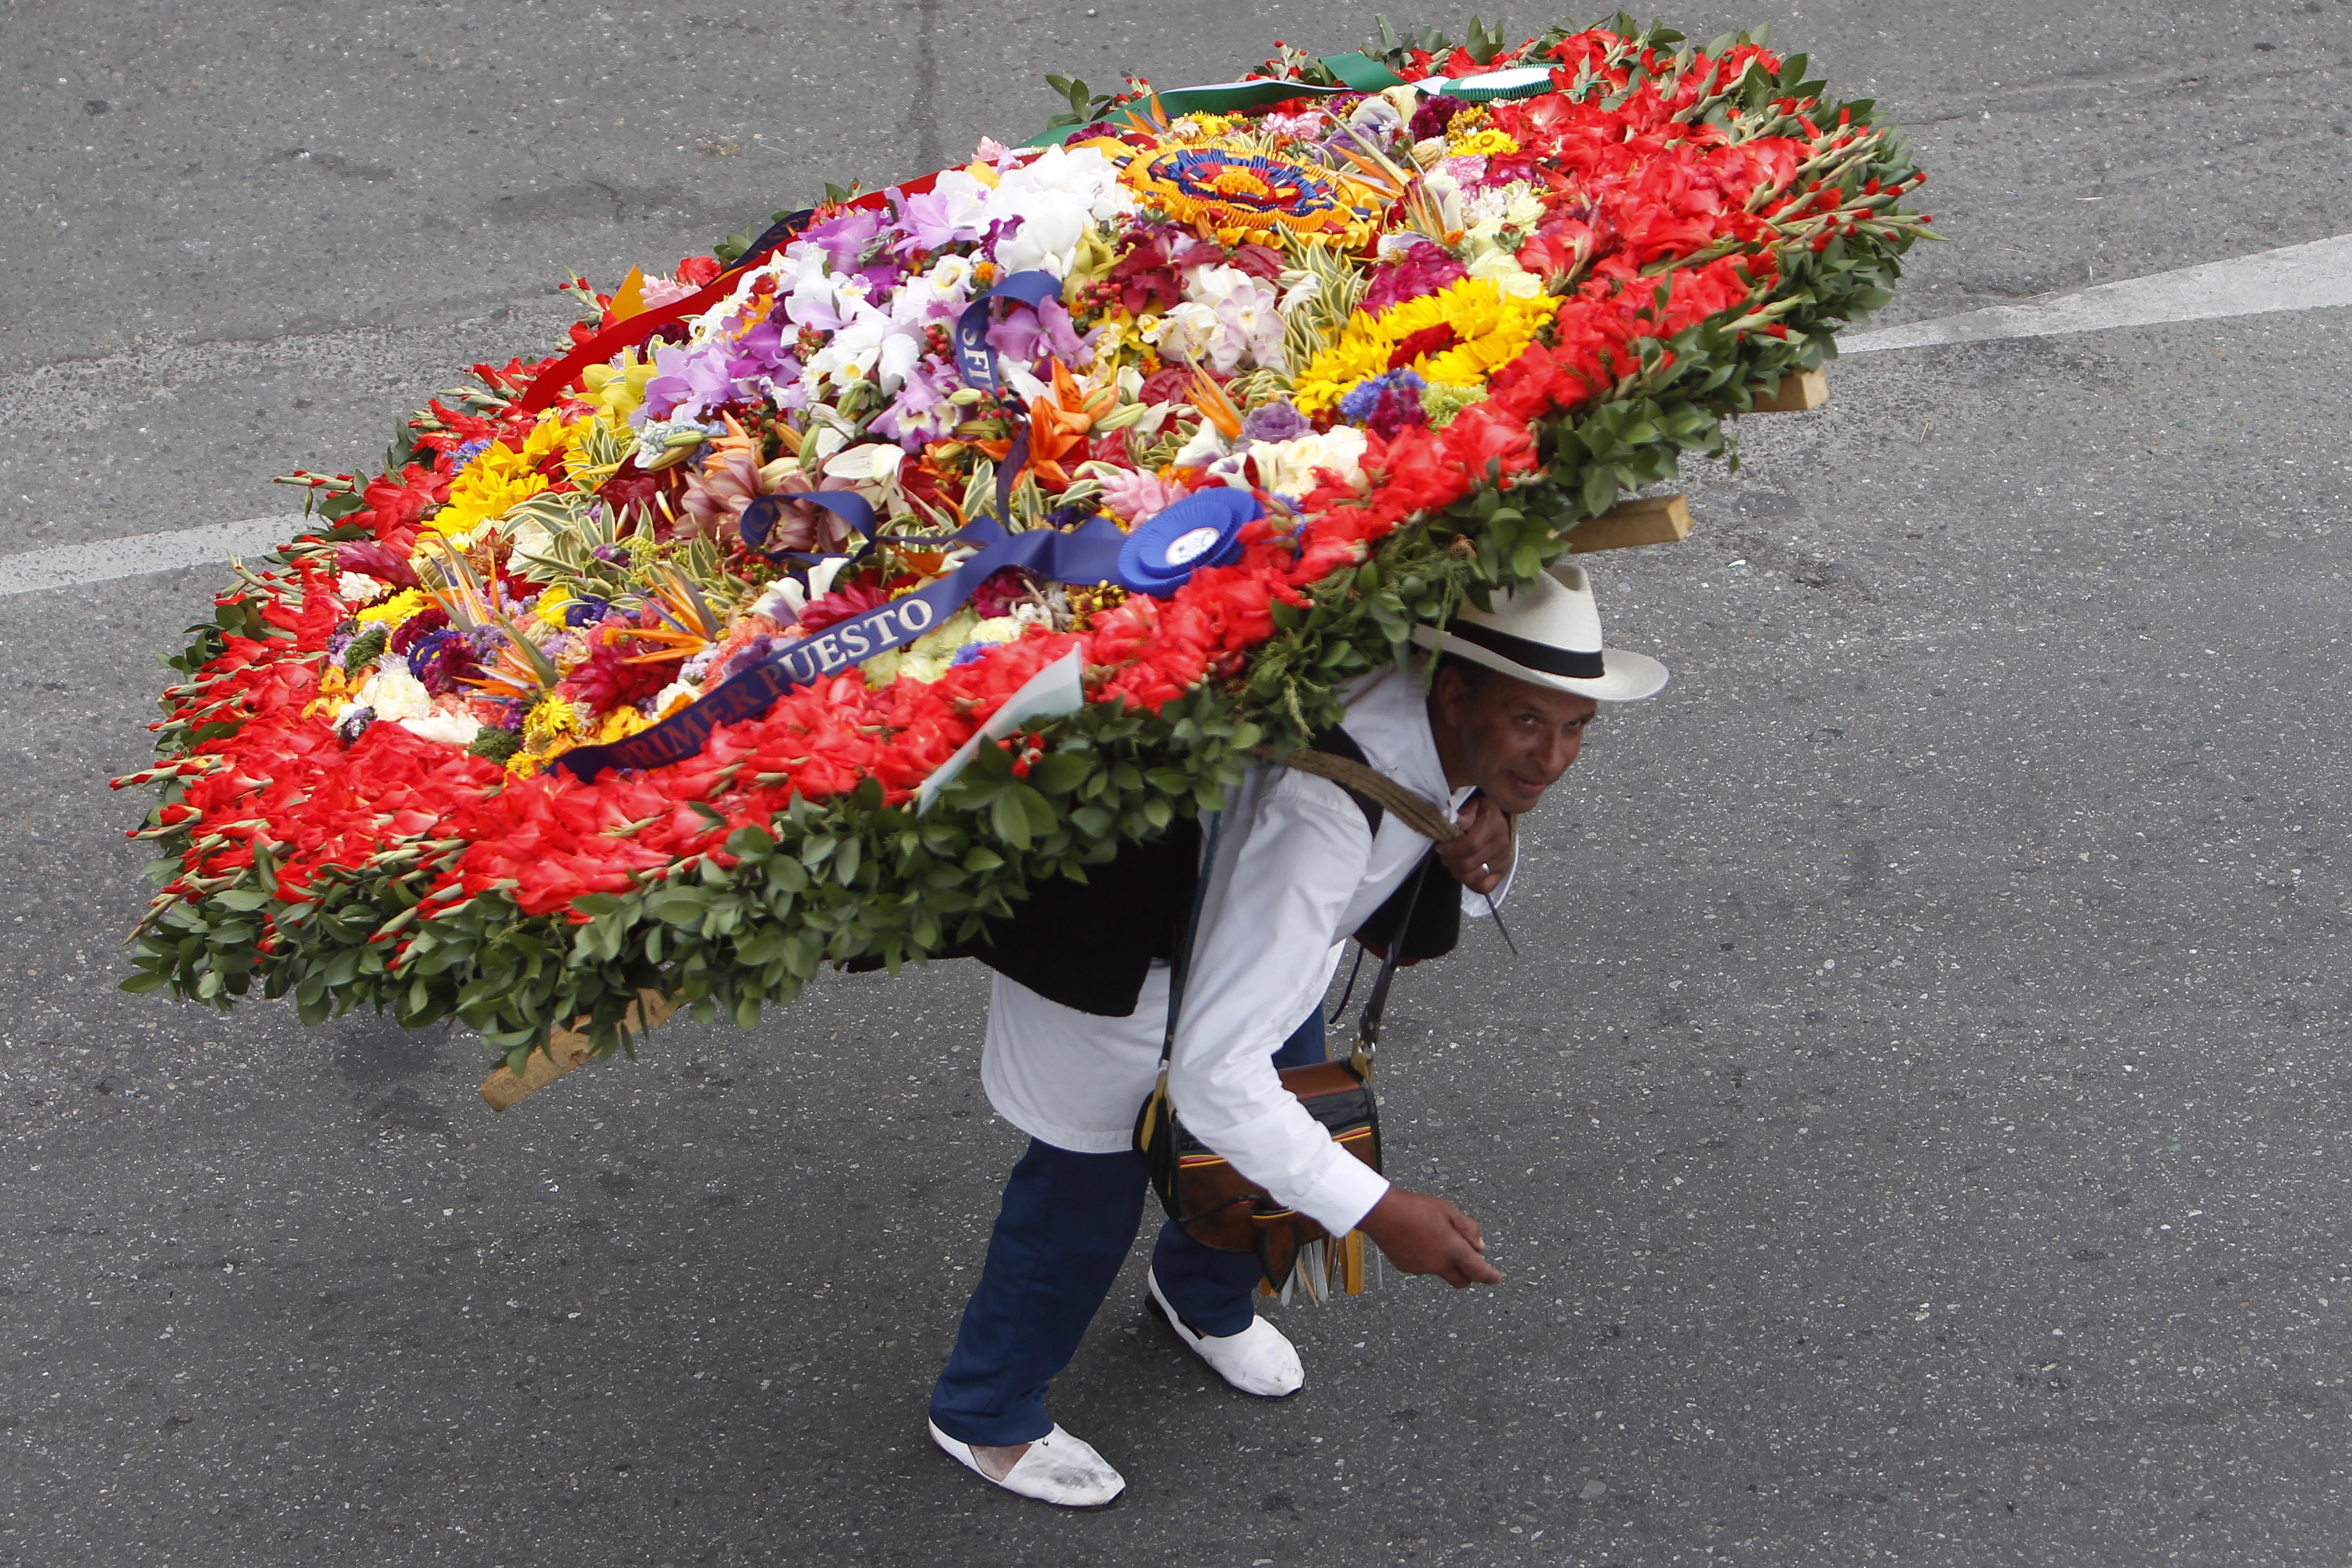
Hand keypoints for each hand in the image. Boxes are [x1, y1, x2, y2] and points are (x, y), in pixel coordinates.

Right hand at [1358, 1187, 1502, 1286]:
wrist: (1382, 1213)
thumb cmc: (1415, 1208)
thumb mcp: (1449, 1210)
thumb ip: (1468, 1228)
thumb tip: (1480, 1245)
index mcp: (1453, 1249)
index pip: (1478, 1271)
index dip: (1490, 1276)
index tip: (1496, 1279)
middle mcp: (1438, 1264)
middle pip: (1461, 1280)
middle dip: (1469, 1275)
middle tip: (1469, 1260)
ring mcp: (1422, 1268)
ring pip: (1441, 1271)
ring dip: (1445, 1261)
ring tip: (1434, 1236)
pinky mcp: (1406, 1267)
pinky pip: (1423, 1266)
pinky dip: (1427, 1258)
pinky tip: (1418, 1239)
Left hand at [1436, 795, 1512, 896]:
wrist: (1498, 816)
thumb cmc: (1481, 811)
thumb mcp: (1472, 804)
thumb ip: (1463, 813)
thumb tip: (1457, 822)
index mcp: (1493, 823)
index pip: (1470, 845)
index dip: (1451, 849)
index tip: (1440, 847)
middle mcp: (1501, 842)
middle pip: (1469, 863)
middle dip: (1450, 861)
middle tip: (1445, 855)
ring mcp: (1504, 858)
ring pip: (1474, 877)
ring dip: (1457, 872)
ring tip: (1453, 862)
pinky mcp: (1503, 869)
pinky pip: (1486, 886)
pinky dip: (1471, 884)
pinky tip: (1465, 873)